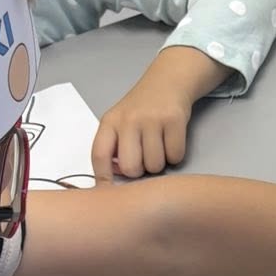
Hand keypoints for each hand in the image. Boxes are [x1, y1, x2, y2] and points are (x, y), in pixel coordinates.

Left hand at [93, 47, 220, 181]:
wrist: (168, 81)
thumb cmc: (141, 109)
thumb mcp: (119, 122)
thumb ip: (114, 148)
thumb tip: (114, 181)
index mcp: (110, 122)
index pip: (99, 155)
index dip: (103, 178)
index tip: (108, 194)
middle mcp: (128, 120)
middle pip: (131, 168)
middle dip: (139, 171)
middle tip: (143, 159)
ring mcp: (152, 120)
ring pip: (155, 166)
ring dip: (159, 163)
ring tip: (158, 146)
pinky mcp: (174, 120)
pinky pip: (175, 157)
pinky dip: (175, 155)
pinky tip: (171, 141)